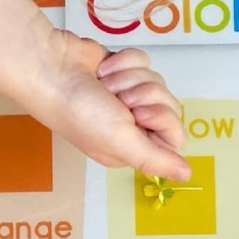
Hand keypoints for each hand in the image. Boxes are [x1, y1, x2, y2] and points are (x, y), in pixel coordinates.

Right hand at [26, 29, 191, 181]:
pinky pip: (143, 62)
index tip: (138, 115)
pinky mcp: (122, 70)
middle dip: (144, 95)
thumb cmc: (80, 111)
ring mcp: (127, 95)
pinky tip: (102, 71)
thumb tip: (186, 175)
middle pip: (169, 105)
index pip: (174, 136)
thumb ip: (155, 159)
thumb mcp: (120, 142)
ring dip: (129, 79)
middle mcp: (132, 124)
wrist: (52, 68)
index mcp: (133, 147)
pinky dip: (123, 63)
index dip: (162, 120)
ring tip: (105, 86)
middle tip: (118, 101)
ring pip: (156, 81)